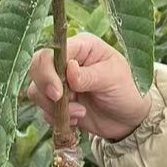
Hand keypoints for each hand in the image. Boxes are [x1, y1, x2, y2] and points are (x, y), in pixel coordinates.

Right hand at [23, 33, 152, 141]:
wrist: (130, 119)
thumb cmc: (128, 90)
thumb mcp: (113, 79)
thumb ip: (89, 75)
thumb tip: (69, 69)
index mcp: (82, 46)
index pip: (52, 52)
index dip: (48, 71)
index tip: (58, 93)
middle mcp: (66, 61)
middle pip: (37, 68)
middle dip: (46, 89)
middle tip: (63, 101)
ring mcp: (61, 81)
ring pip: (36, 90)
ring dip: (54, 106)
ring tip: (80, 112)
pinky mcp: (58, 101)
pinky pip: (43, 108)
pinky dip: (57, 117)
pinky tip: (78, 119)